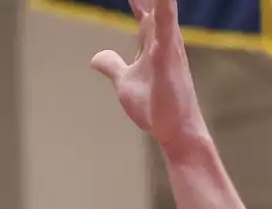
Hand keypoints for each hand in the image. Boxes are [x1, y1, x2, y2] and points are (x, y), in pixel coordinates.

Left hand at [90, 0, 209, 153]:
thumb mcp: (124, 83)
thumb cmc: (156, 107)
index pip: (140, 4)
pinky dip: (165, 6)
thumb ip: (112, 65)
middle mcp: (163, 36)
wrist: (175, 132)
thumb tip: (96, 57)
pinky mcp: (168, 56)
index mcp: (152, 39)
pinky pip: (166, 24)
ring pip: (161, 4)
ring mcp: (168, 44)